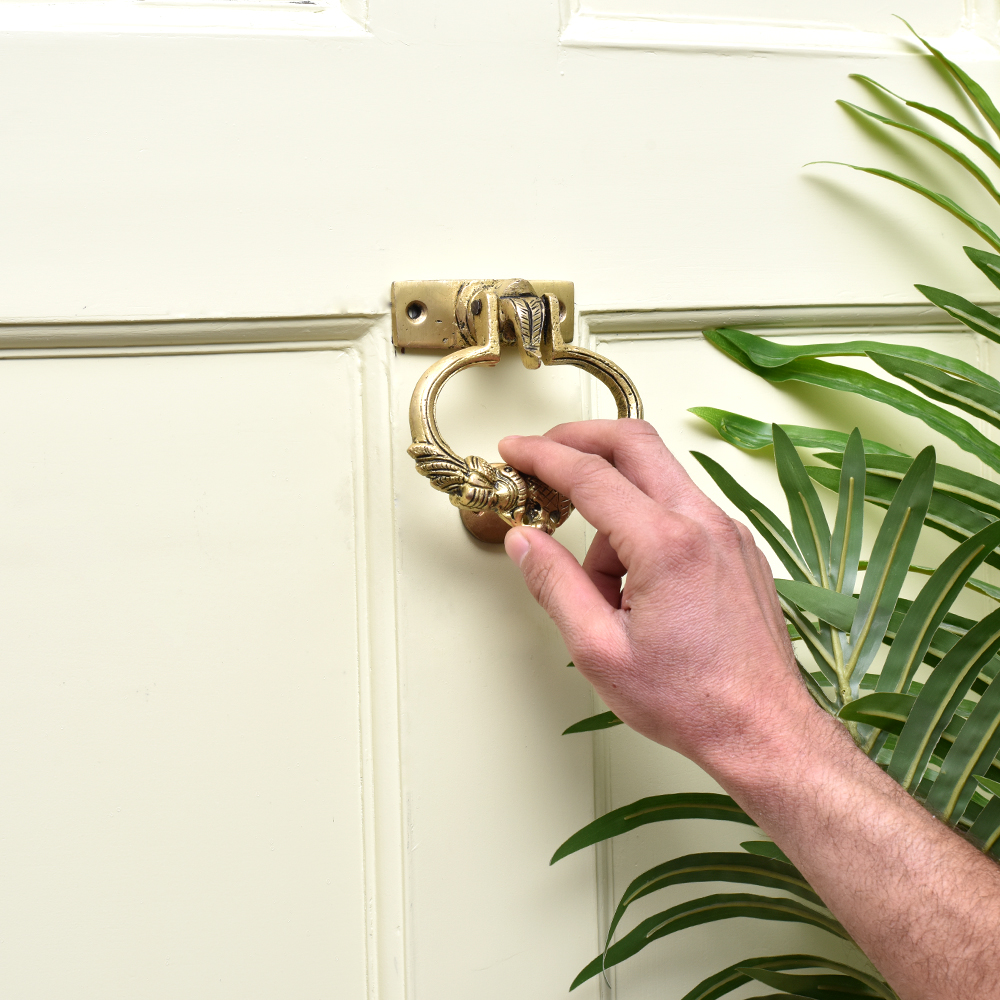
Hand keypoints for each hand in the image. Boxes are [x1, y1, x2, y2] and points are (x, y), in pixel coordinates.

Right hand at [499, 419, 829, 777]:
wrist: (762, 729)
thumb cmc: (691, 700)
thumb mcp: (599, 650)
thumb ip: (555, 585)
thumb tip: (525, 541)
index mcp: (667, 545)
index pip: (591, 475)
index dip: (542, 456)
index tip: (514, 450)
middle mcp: (705, 524)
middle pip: (635, 443)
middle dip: (580, 440)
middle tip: (543, 458)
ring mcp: (728, 532)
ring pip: (656, 481)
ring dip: (615, 508)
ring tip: (605, 589)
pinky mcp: (737, 547)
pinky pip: (680, 511)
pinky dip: (646, 527)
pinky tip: (638, 588)